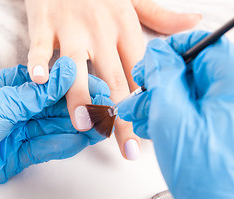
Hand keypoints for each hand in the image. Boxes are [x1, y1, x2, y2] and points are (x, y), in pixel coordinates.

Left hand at [0, 57, 112, 198]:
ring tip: (99, 128)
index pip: (53, 84)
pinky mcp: (21, 153)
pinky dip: (63, 145)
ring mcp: (21, 131)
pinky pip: (47, 147)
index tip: (100, 89)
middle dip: (82, 109)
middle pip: (57, 108)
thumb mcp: (2, 102)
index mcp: (13, 87)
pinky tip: (80, 141)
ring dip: (77, 129)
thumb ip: (38, 93)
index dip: (78, 86)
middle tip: (105, 112)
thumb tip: (66, 71)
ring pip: (56, 128)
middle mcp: (20, 108)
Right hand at [25, 0, 200, 159]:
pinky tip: (39, 80)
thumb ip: (161, 15)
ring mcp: (72, 28)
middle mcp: (102, 32)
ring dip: (81, 96)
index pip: (140, 72)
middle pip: (115, 80)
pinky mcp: (45, 22)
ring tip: (85, 124)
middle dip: (121, 117)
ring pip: (78, 67)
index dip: (147, 103)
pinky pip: (41, 44)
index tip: (152, 130)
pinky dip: (39, 61)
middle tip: (128, 148)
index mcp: (125, 28)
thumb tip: (194, 22)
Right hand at [118, 31, 233, 198]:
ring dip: (165, 103)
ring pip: (195, 93)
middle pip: (196, 71)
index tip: (149, 63)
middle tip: (140, 98)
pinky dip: (177, 117)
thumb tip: (157, 55)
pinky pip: (200, 112)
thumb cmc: (211, 179)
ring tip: (144, 117)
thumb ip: (161, 77)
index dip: (169, 52)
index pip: (201, 45)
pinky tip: (159, 127)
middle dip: (161, 84)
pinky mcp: (231, 130)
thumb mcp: (172, 117)